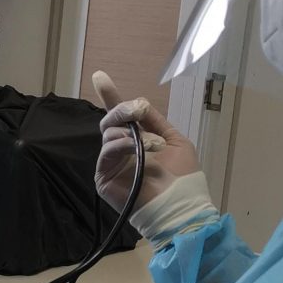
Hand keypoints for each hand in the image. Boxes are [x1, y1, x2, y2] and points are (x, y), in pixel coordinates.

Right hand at [92, 71, 200, 215]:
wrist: (180, 206)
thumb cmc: (183, 178)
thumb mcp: (175, 141)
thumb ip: (155, 121)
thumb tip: (139, 102)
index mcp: (139, 141)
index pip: (122, 117)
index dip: (111, 97)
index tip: (100, 77)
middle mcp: (122, 150)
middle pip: (111, 121)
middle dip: (121, 110)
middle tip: (134, 110)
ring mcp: (112, 164)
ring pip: (108, 134)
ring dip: (128, 131)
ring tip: (148, 144)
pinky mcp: (104, 176)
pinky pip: (107, 151)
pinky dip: (121, 145)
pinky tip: (135, 148)